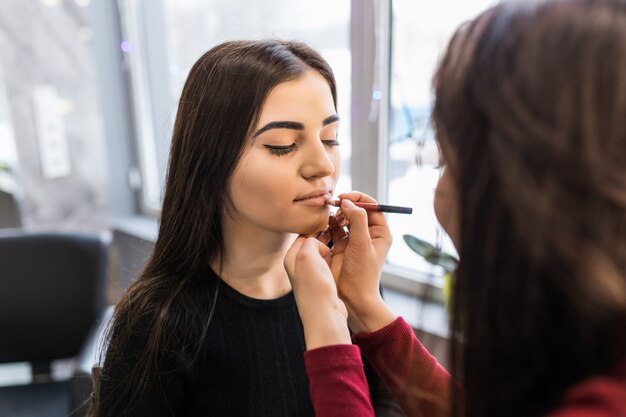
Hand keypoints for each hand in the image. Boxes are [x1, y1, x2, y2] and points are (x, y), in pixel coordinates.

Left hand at [284, 236, 350, 348]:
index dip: (316, 228)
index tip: (329, 221)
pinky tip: (341, 255)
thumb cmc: (315, 287)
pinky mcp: (322, 283)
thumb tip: (318, 242)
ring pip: (321, 252)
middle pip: (312, 243)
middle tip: (337, 226)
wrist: (325, 315)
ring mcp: (310, 275)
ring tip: (342, 236)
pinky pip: (328, 263)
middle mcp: (298, 266)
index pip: (303, 235)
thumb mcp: (308, 256)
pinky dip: (334, 257)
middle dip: (323, 235)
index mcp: (291, 258)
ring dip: (330, 245)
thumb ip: (310, 242)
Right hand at [318, 191, 396, 333]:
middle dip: (345, 206)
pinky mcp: (341, 247)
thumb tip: (347, 203)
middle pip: (357, 210)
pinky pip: (334, 229)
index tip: (344, 198)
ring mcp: (354, 240)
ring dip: (336, 216)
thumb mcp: (361, 244)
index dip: (358, 199)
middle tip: (334, 207)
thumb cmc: (363, 274)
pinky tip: (324, 227)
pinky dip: (328, 226)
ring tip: (330, 220)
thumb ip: (356, 220)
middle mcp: (368, 235)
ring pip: (344, 219)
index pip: (372, 206)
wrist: (353, 298)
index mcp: (380, 233)